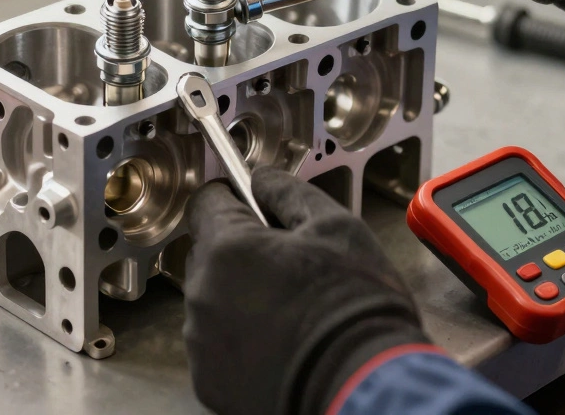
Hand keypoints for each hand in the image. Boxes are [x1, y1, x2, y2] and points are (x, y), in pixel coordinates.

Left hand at [182, 168, 427, 414]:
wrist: (363, 385)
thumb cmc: (355, 308)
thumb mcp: (336, 227)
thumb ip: (288, 192)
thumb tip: (262, 179)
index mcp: (227, 248)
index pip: (206, 203)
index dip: (232, 199)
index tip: (253, 207)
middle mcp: (202, 294)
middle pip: (209, 254)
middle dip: (241, 252)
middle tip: (289, 265)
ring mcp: (202, 342)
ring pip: (212, 302)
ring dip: (240, 298)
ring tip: (291, 311)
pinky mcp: (209, 381)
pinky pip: (216, 346)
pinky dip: (240, 342)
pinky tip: (280, 343)